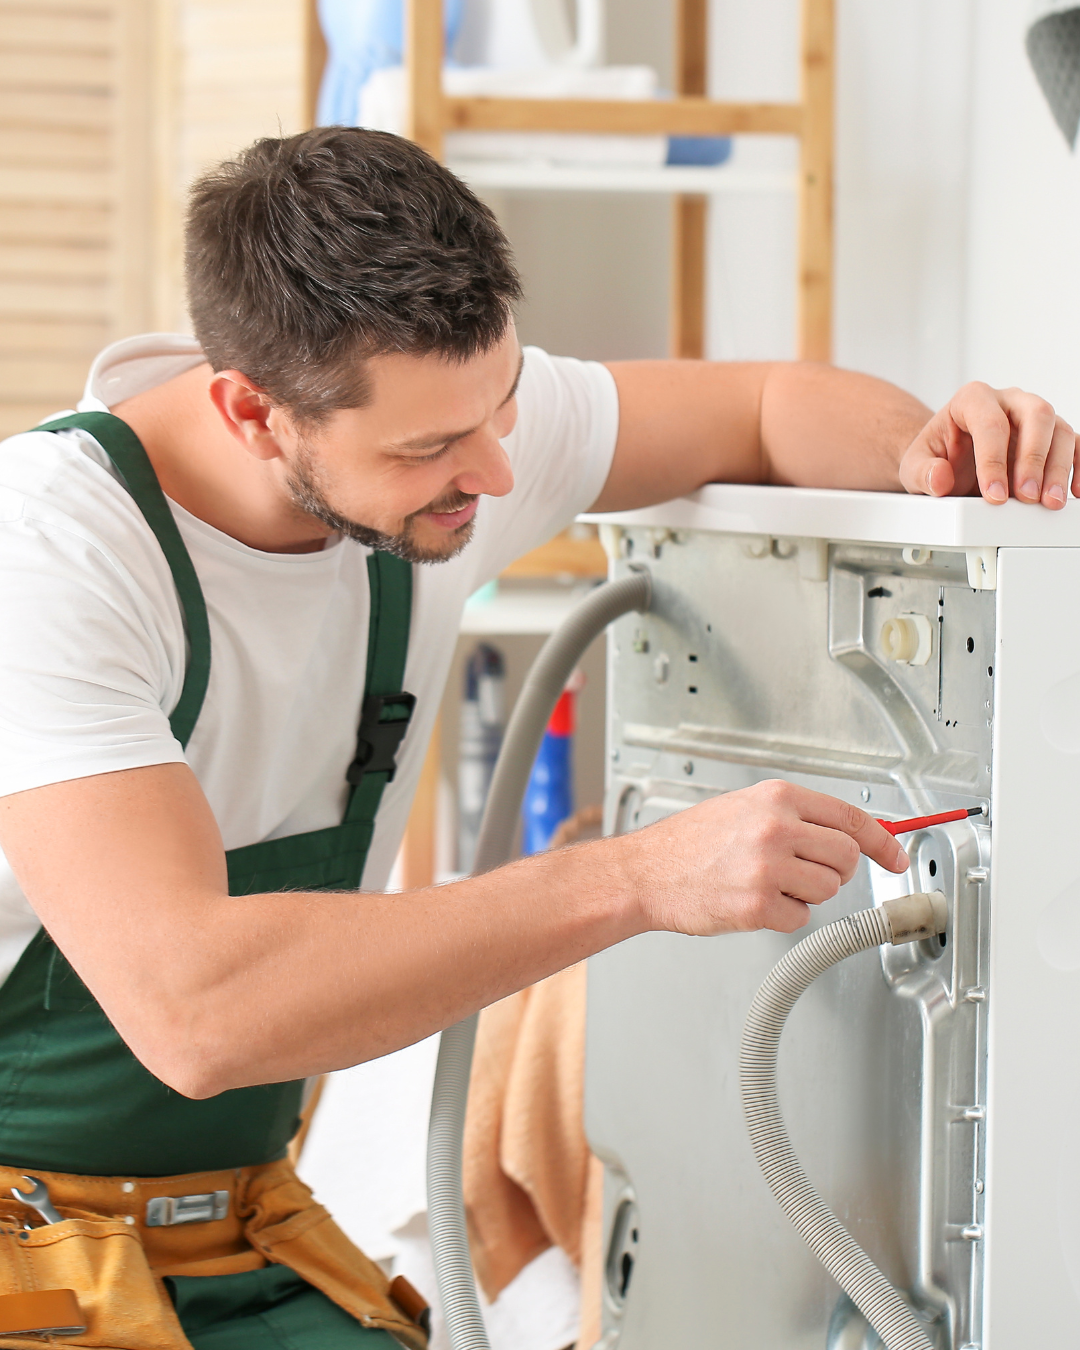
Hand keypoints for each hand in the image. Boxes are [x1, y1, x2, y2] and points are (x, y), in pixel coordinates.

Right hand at [628, 779, 908, 936]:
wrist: (646, 872)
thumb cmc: (691, 842)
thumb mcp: (745, 808)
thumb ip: (796, 816)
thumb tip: (852, 834)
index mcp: (776, 798)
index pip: (852, 818)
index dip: (884, 841)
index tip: (897, 857)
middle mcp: (776, 828)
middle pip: (847, 858)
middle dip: (835, 871)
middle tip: (805, 872)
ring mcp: (768, 867)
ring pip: (828, 890)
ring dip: (805, 893)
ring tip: (767, 883)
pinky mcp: (758, 905)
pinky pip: (801, 918)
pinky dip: (782, 916)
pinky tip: (752, 901)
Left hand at [899, 382, 1078, 508]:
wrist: (947, 458)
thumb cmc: (935, 456)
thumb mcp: (914, 467)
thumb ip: (922, 473)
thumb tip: (939, 478)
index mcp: (973, 399)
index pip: (990, 423)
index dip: (994, 461)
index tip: (994, 495)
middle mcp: (1008, 400)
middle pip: (1036, 415)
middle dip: (1034, 459)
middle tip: (1026, 497)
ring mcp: (1032, 416)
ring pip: (1059, 429)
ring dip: (1058, 468)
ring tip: (1049, 502)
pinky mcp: (1049, 436)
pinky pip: (1074, 444)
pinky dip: (1077, 468)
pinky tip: (1073, 492)